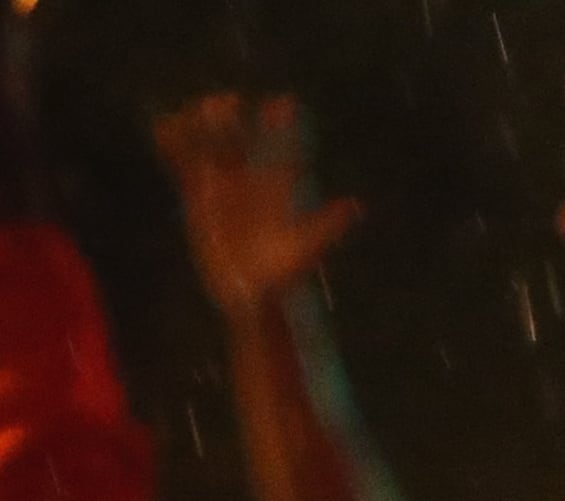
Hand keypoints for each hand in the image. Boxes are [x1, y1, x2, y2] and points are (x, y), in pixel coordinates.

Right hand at [151, 96, 359, 322]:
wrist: (248, 293)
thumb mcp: (305, 248)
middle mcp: (250, 182)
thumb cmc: (280, 273)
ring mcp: (222, 187)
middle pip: (240, 141)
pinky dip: (175, 145)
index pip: (282, 151)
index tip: (283, 102)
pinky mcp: (198, 196)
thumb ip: (326, 225)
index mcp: (277, 190)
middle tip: (230, 100)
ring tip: (202, 108)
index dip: (281, 127)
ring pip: (210, 147)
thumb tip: (355, 206)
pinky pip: (183, 165)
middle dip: (234, 120)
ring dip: (204, 127)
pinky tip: (165, 126)